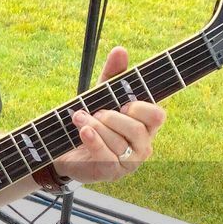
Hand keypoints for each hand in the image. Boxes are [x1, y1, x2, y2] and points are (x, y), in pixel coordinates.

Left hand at [53, 46, 165, 183]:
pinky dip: (93, 140)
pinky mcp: (111, 173)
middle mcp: (142, 146)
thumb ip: (112, 75)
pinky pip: (106, 155)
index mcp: (146, 126)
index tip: (123, 103)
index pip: (157, 115)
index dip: (140, 108)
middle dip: (112, 117)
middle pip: (137, 129)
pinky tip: (83, 130)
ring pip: (119, 141)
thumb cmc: (91, 122)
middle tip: (95, 112)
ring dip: (96, 125)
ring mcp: (129, 162)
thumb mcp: (101, 96)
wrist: (65, 149)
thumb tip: (120, 50)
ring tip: (79, 117)